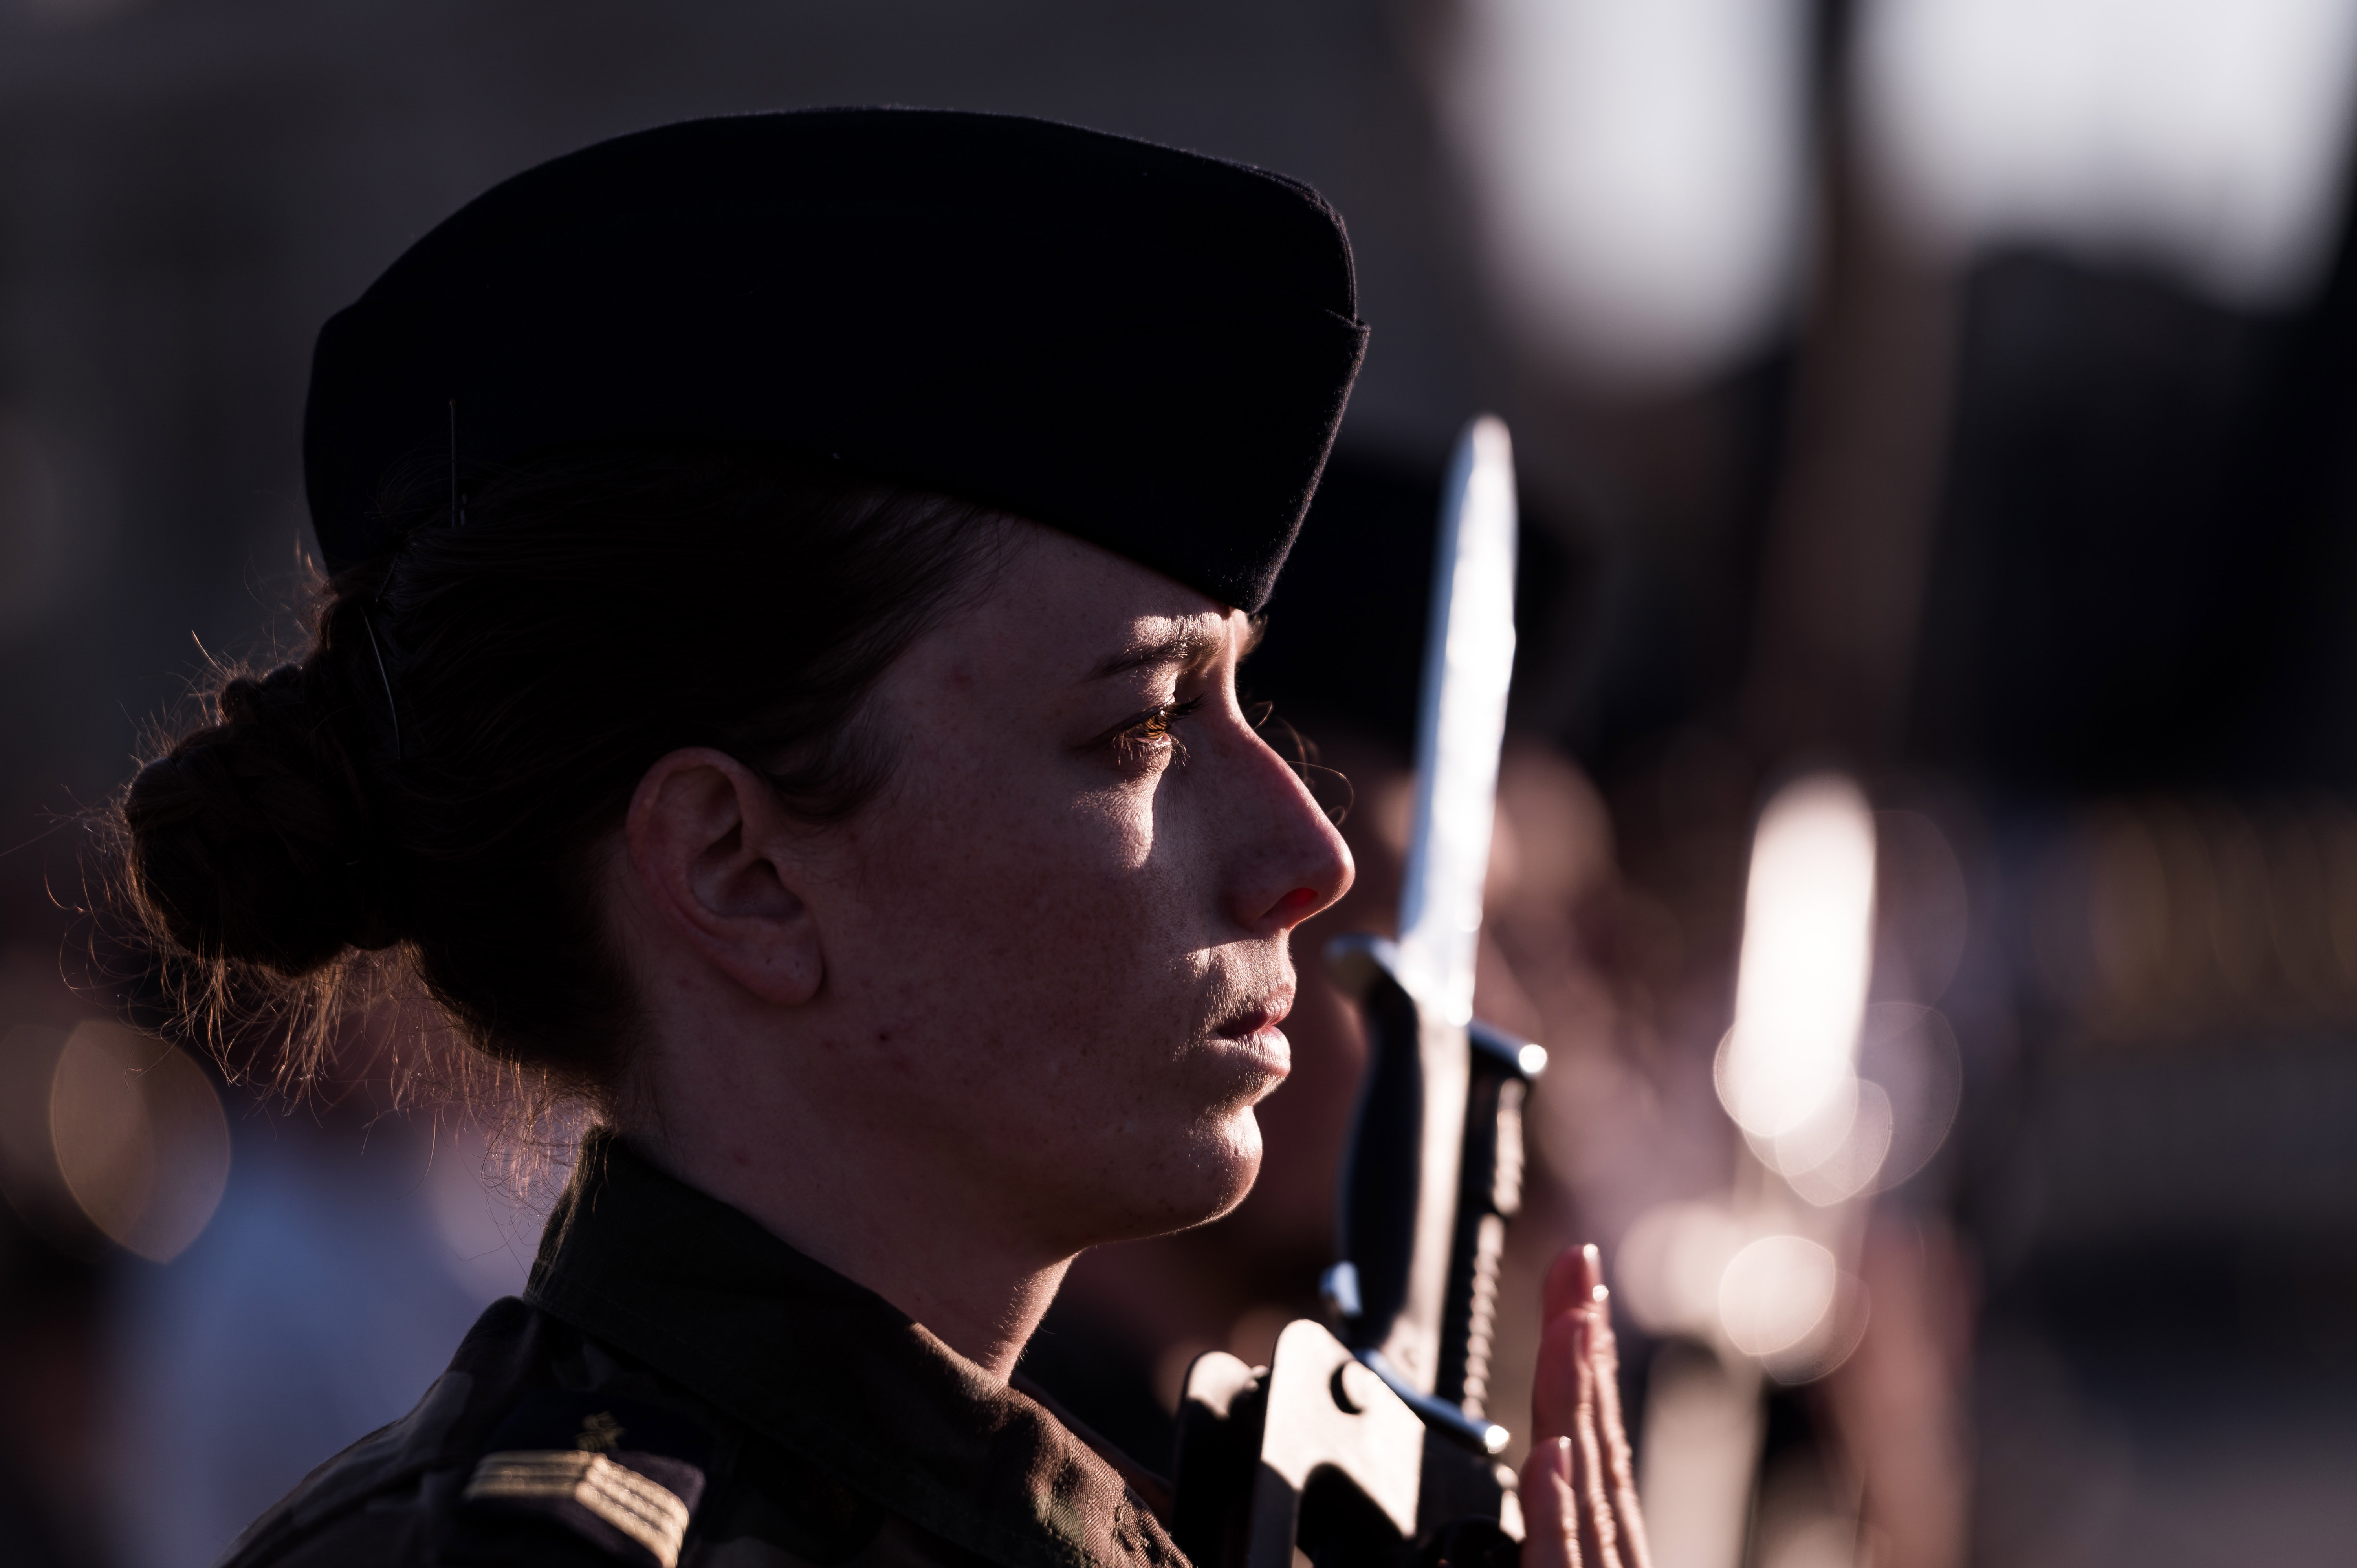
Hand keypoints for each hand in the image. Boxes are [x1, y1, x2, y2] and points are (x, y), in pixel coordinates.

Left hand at [1521, 1245, 1650, 1567]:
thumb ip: (1549, 1535)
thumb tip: (1534, 1470)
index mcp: (1601, 1544)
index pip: (1593, 1440)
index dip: (1587, 1362)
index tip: (1577, 1293)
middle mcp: (1609, 1555)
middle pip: (1595, 1440)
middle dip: (1584, 1345)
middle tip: (1577, 1260)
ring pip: (1587, 1489)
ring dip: (1577, 1400)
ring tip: (1571, 1322)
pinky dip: (1558, 1512)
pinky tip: (1552, 1454)